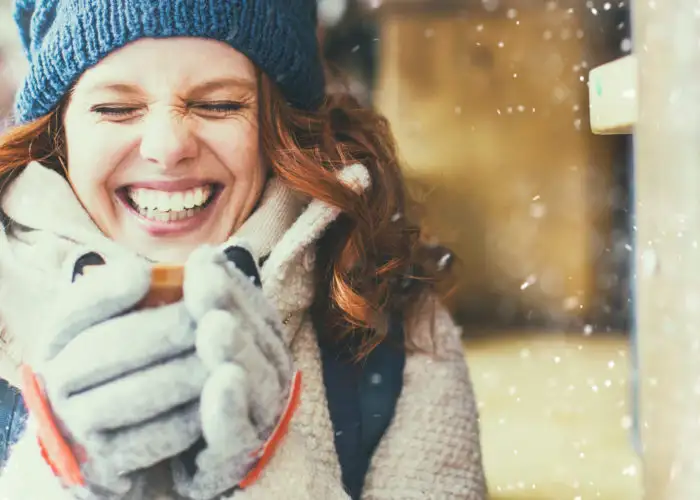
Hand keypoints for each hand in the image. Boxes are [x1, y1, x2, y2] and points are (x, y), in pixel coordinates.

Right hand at [24, 254, 205, 497]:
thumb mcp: (127, 317)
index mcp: (62, 336)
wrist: (119, 425)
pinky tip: (217, 397)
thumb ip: (141, 288)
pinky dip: (186, 417)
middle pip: (109, 350)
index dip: (106, 291)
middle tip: (216, 317)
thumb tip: (172, 265)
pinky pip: (150, 439)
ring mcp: (78, 421)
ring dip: (184, 375)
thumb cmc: (132, 355)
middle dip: (168, 330)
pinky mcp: (105, 457)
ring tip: (225, 357)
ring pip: (132, 396)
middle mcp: (59, 378)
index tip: (144, 274)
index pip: (75, 309)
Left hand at [172, 244, 296, 499]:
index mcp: (262, 344)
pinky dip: (230, 408)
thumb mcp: (210, 345)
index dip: (228, 283)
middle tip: (207, 282)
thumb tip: (207, 253)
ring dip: (235, 351)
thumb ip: (215, 305)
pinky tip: (223, 382)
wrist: (208, 462)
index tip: (202, 259)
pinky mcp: (240, 456)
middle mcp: (269, 376)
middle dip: (230, 308)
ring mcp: (260, 416)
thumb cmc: (206, 394)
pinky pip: (237, 432)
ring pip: (251, 380)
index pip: (250, 308)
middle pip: (252, 338)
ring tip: (216, 326)